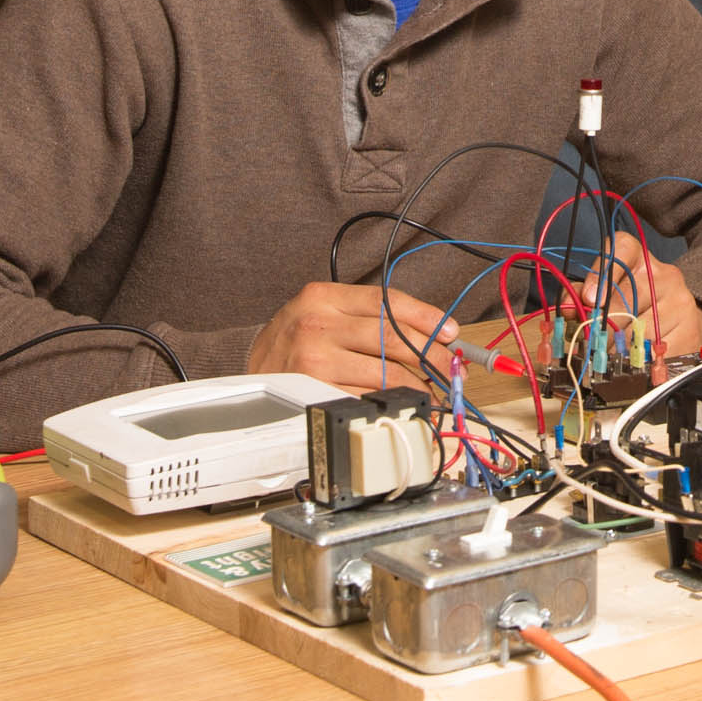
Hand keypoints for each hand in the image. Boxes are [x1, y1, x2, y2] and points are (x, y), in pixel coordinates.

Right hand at [249, 282, 460, 389]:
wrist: (251, 367)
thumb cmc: (294, 339)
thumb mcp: (323, 310)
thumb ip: (366, 315)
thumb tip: (428, 331)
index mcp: (323, 296)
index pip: (386, 301)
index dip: (424, 317)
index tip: (449, 331)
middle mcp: (318, 324)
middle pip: (391, 338)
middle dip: (429, 355)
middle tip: (448, 367)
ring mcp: (316, 360)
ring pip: (384, 372)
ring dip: (417, 386)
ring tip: (431, 391)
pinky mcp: (316, 392)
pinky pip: (366, 397)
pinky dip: (391, 403)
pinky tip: (404, 404)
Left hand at [584, 232, 701, 362]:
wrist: (680, 325)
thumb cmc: (633, 306)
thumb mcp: (606, 293)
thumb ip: (582, 294)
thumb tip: (566, 306)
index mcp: (638, 257)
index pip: (621, 249)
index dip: (601, 273)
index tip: (590, 299)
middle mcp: (664, 274)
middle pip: (626, 299)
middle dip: (601, 326)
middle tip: (587, 345)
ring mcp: (681, 301)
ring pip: (639, 330)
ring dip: (616, 349)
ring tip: (603, 358)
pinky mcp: (691, 330)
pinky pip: (656, 350)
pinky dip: (638, 361)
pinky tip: (629, 365)